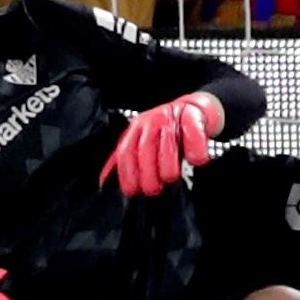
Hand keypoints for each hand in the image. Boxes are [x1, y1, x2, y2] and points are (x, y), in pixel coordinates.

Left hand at [100, 92, 221, 196]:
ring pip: (167, 142)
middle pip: (145, 149)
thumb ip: (128, 160)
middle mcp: (150, 121)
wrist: (194, 109)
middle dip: (148, 173)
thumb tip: (104, 180)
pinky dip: (195, 150)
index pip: (125, 152)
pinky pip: (192, 133)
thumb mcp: (142, 143)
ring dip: (168, 164)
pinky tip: (196, 161)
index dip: (128, 174)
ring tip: (171, 177)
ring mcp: (171, 117)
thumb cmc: (167, 134)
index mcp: (135, 129)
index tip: (133, 190)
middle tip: (155, 189)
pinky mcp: (193, 115)